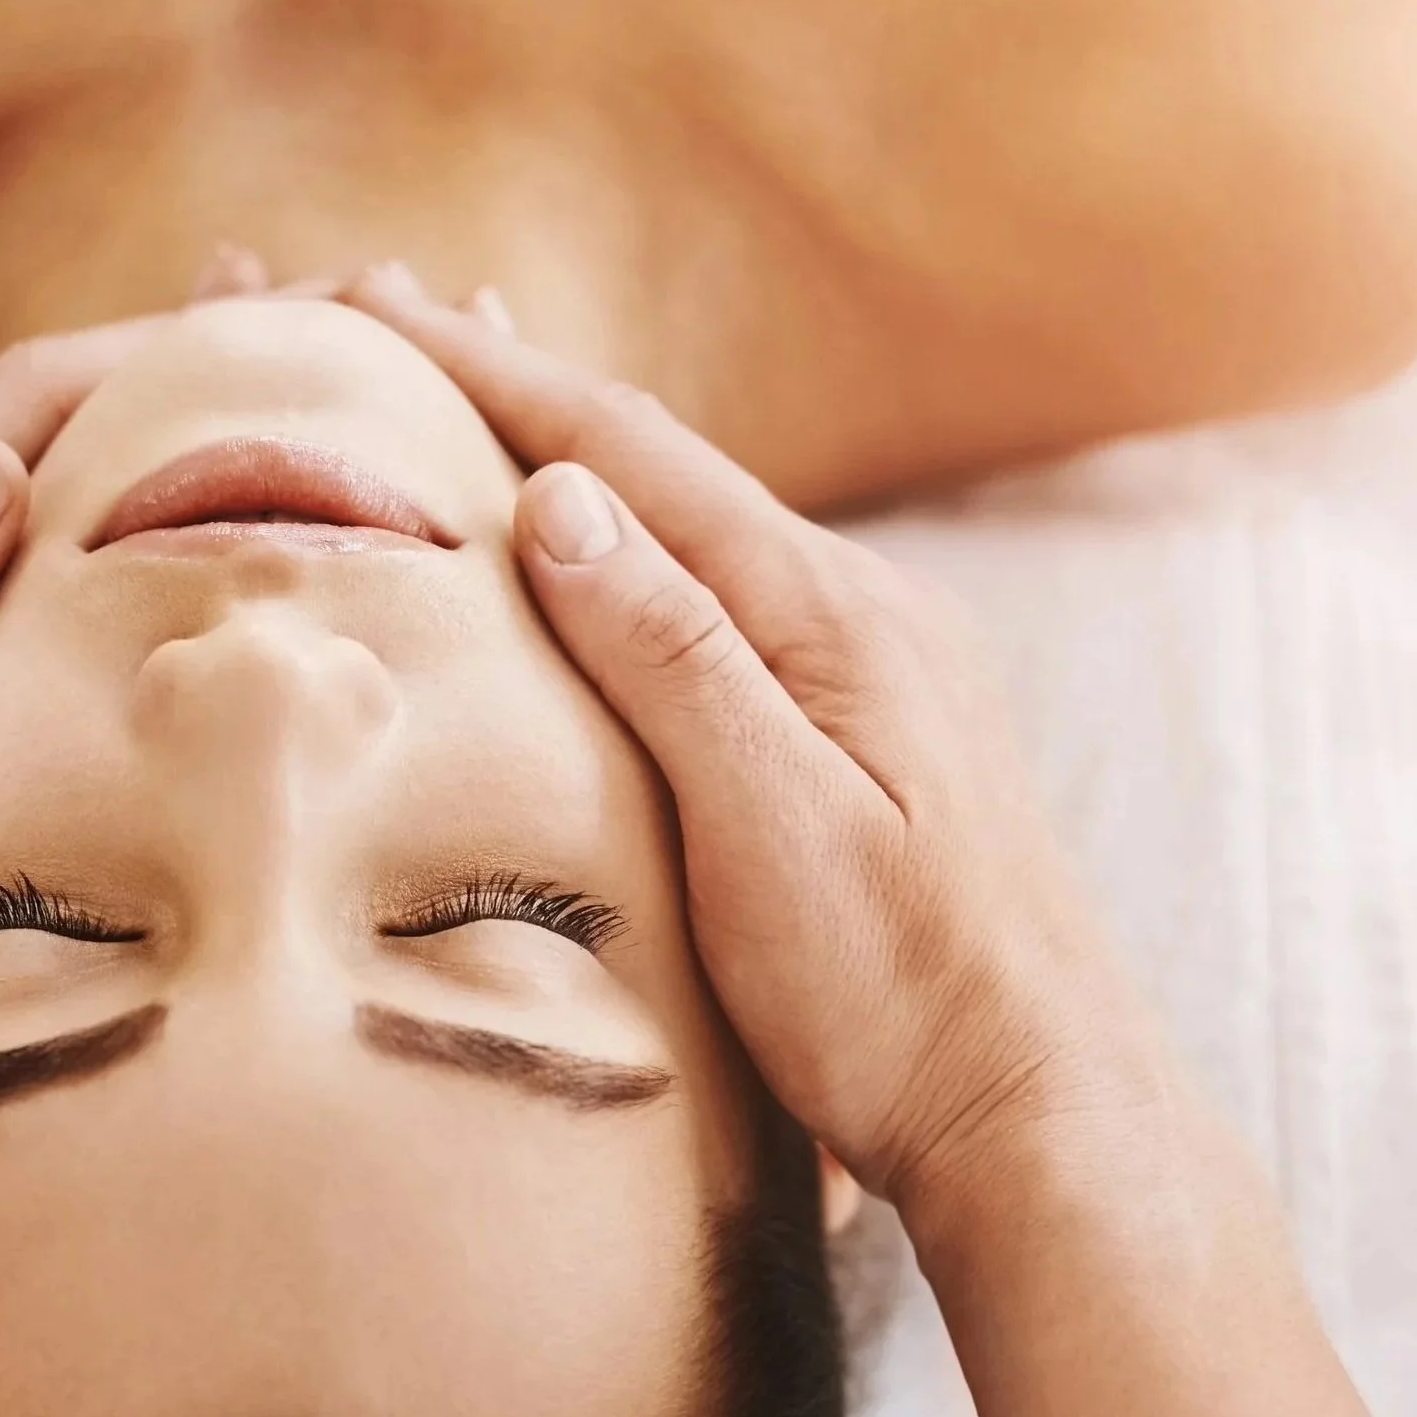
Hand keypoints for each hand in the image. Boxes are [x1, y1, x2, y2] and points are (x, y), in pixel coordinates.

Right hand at [348, 273, 1183, 1217]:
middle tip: (394, 308)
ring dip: (571, 460)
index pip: (628, 456)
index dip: (493, 375)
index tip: (374, 302)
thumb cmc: (902, 995)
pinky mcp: (862, 736)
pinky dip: (627, 550)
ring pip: (686, 531)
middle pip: (657, 468)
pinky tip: (604, 562)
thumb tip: (561, 499)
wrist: (1041, 1115)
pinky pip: (714, 602)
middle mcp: (852, 612)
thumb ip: (671, 656)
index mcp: (824, 611)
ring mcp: (866, 672)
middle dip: (518, 387)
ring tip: (482, 392)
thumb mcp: (771, 825)